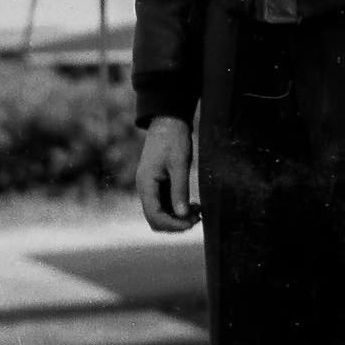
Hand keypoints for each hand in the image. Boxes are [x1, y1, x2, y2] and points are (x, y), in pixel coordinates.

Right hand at [136, 116, 199, 232]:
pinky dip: (178, 208)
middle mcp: (145, 188)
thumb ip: (180, 190)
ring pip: (161, 212)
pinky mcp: (158, 183)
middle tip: (197, 218)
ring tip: (198, 212)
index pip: (155, 216)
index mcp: (146, 183)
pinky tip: (194, 205)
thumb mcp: (179, 164)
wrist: (168, 119)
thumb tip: (182, 216)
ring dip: (178, 217)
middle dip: (176, 224)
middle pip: (156, 218)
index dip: (173, 225)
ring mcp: (151, 186)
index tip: (192, 223)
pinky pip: (166, 203)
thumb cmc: (173, 138)